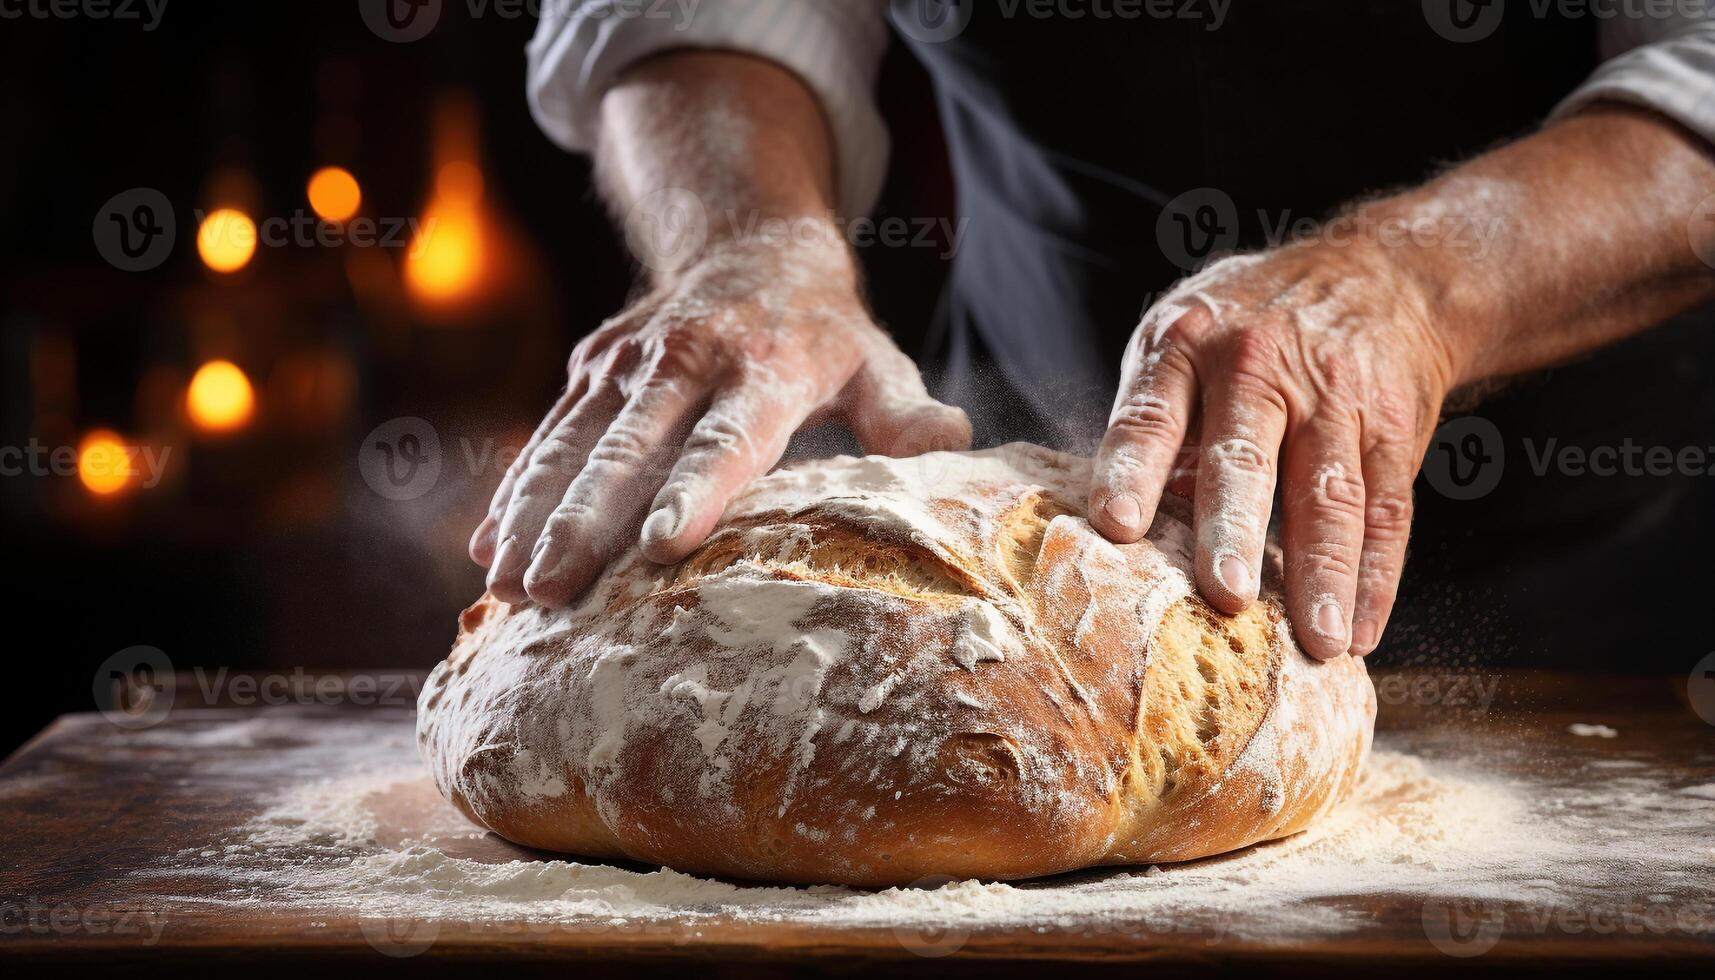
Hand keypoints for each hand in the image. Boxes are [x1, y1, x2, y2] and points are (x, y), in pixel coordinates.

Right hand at [471, 240, 971, 606]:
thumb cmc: (825, 330)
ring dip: (534, 514)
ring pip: (572, 444)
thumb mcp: (876, 359)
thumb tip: (953, 442)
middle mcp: (685, 360)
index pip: (727, 439)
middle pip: (629, 448)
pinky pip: (548, 434)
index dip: (696, 492)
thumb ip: (905, 410)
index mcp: (762, 365)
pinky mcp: (591, 368)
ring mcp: (628, 363)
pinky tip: (486, 550)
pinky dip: (515, 491)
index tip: (663, 549)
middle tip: (550, 590)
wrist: (749, 242)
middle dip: (584, 521)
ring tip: (506, 586)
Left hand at [1089, 243, 1457, 658]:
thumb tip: (1131, 533)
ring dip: (1324, 572)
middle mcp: (1260, 365)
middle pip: (1246, 456)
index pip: (1151, 415)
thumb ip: (1158, 427)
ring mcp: (1335, 396)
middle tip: (1225, 598)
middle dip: (1234, 529)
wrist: (1380, 274)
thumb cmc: (1248, 326)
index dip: (1131, 470)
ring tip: (1317, 642)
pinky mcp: (1393, 427)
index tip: (1114, 527)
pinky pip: (1387, 509)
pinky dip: (1376, 576)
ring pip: (1329, 493)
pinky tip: (1358, 630)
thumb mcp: (1184, 341)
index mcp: (1187, 346)